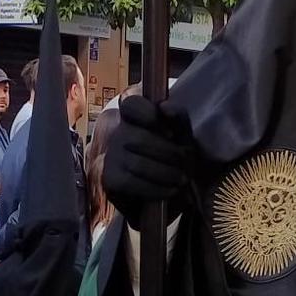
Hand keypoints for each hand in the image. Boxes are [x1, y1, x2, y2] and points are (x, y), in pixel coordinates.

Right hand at [103, 95, 191, 209]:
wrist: (162, 192)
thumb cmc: (173, 158)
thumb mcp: (181, 136)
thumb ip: (177, 118)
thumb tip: (164, 107)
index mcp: (134, 113)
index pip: (131, 103)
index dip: (148, 113)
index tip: (170, 133)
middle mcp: (117, 131)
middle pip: (140, 139)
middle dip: (169, 154)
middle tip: (186, 163)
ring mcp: (110, 154)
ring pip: (137, 163)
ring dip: (166, 173)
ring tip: (182, 179)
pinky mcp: (109, 178)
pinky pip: (131, 182)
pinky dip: (155, 189)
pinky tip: (169, 190)